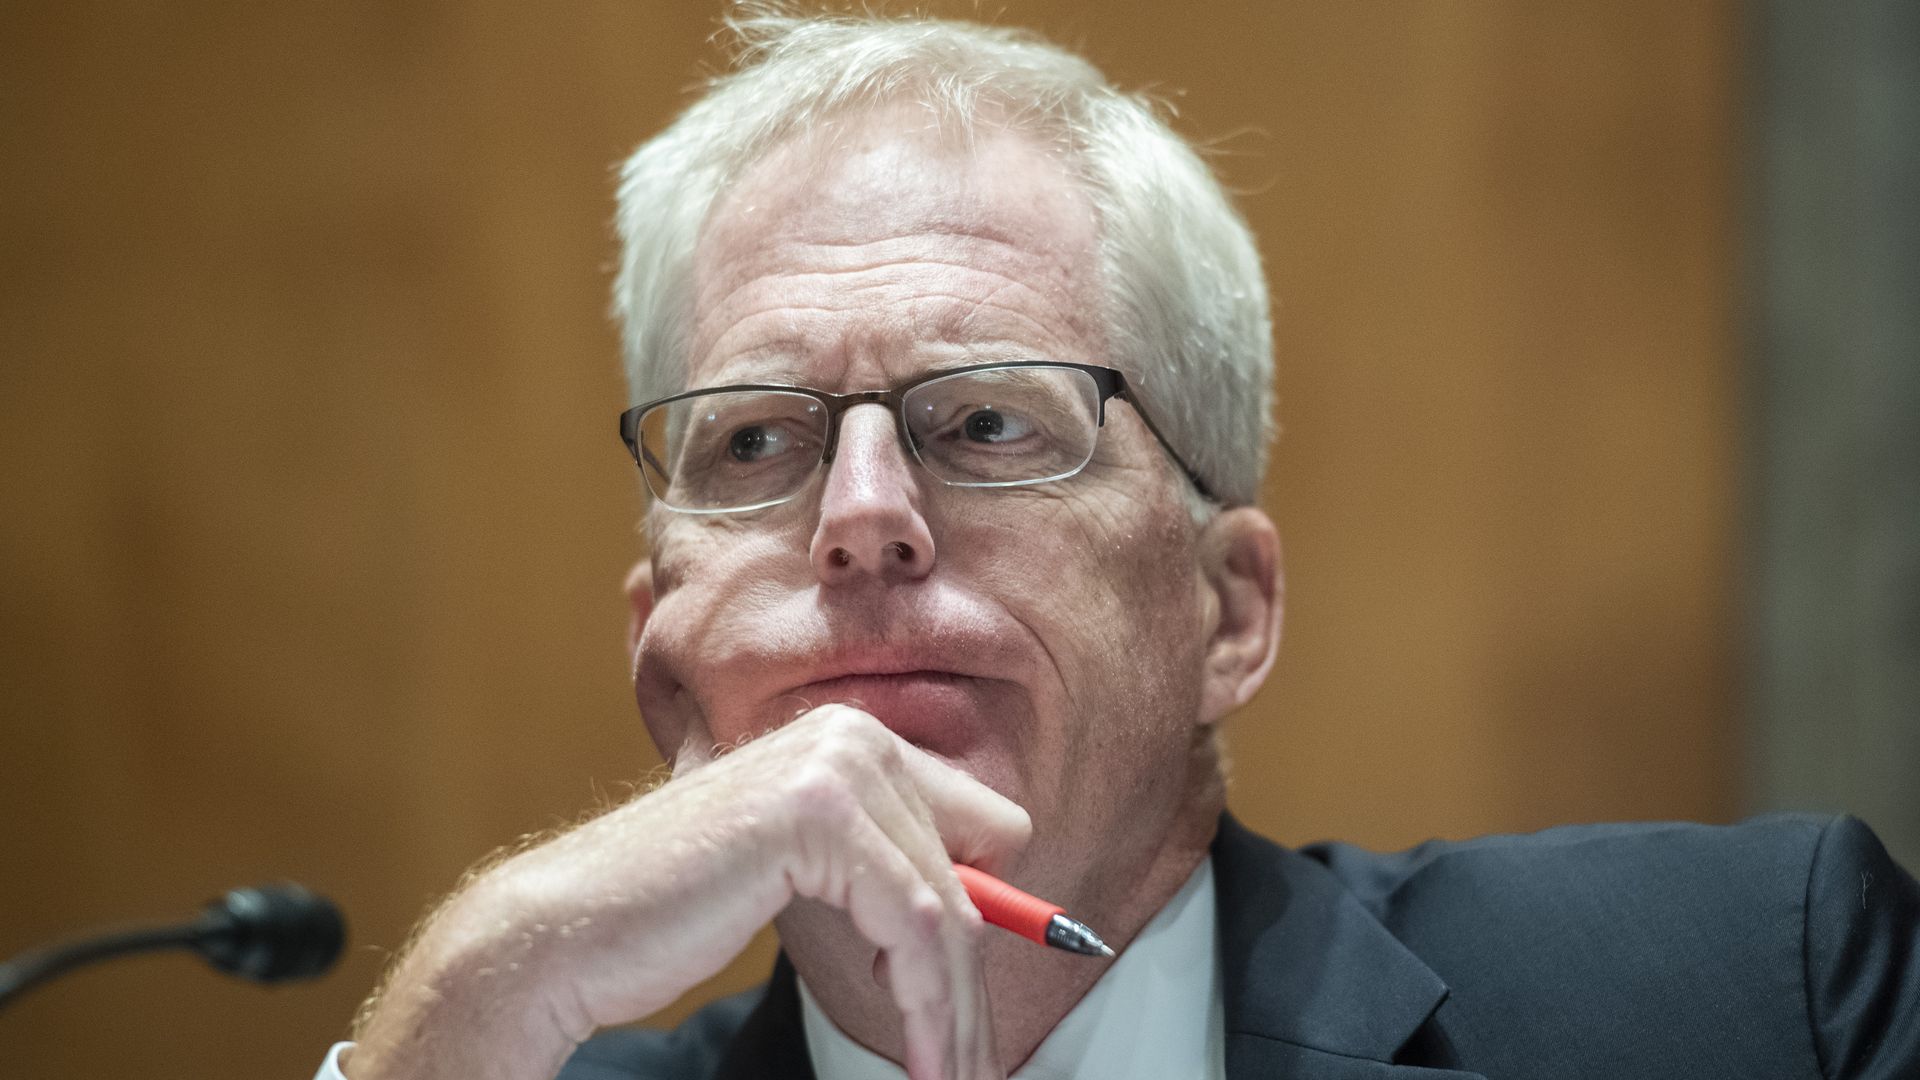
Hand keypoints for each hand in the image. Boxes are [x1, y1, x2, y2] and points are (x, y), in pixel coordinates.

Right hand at [347, 705, 1029, 1079]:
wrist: (571, 927)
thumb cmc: (678, 908)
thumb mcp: (801, 870)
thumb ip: (879, 865)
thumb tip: (993, 913)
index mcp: (852, 737)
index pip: (981, 825)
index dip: (991, 916)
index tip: (979, 1003)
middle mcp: (852, 734)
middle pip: (973, 870)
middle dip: (969, 977)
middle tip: (974, 1064)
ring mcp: (836, 766)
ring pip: (948, 908)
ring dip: (954, 1008)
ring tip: (955, 1076)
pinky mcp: (818, 814)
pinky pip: (915, 925)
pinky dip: (928, 1005)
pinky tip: (922, 1059)